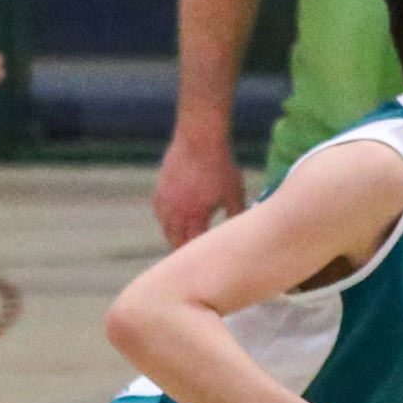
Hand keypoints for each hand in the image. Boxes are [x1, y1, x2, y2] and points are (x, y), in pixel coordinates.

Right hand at [154, 132, 251, 247]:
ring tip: (184, 242)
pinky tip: (175, 221)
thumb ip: (236, 214)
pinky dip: (166, 220)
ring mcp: (164, 199)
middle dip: (184, 249)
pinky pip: (159, 212)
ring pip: (165, 226)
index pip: (192, 245)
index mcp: (194, 215)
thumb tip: (243, 231)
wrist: (199, 139)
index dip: (198, 255)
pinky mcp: (160, 188)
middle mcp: (175, 210)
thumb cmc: (221, 166)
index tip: (205, 263)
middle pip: (174, 239)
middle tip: (193, 258)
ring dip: (174, 235)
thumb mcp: (235, 193)